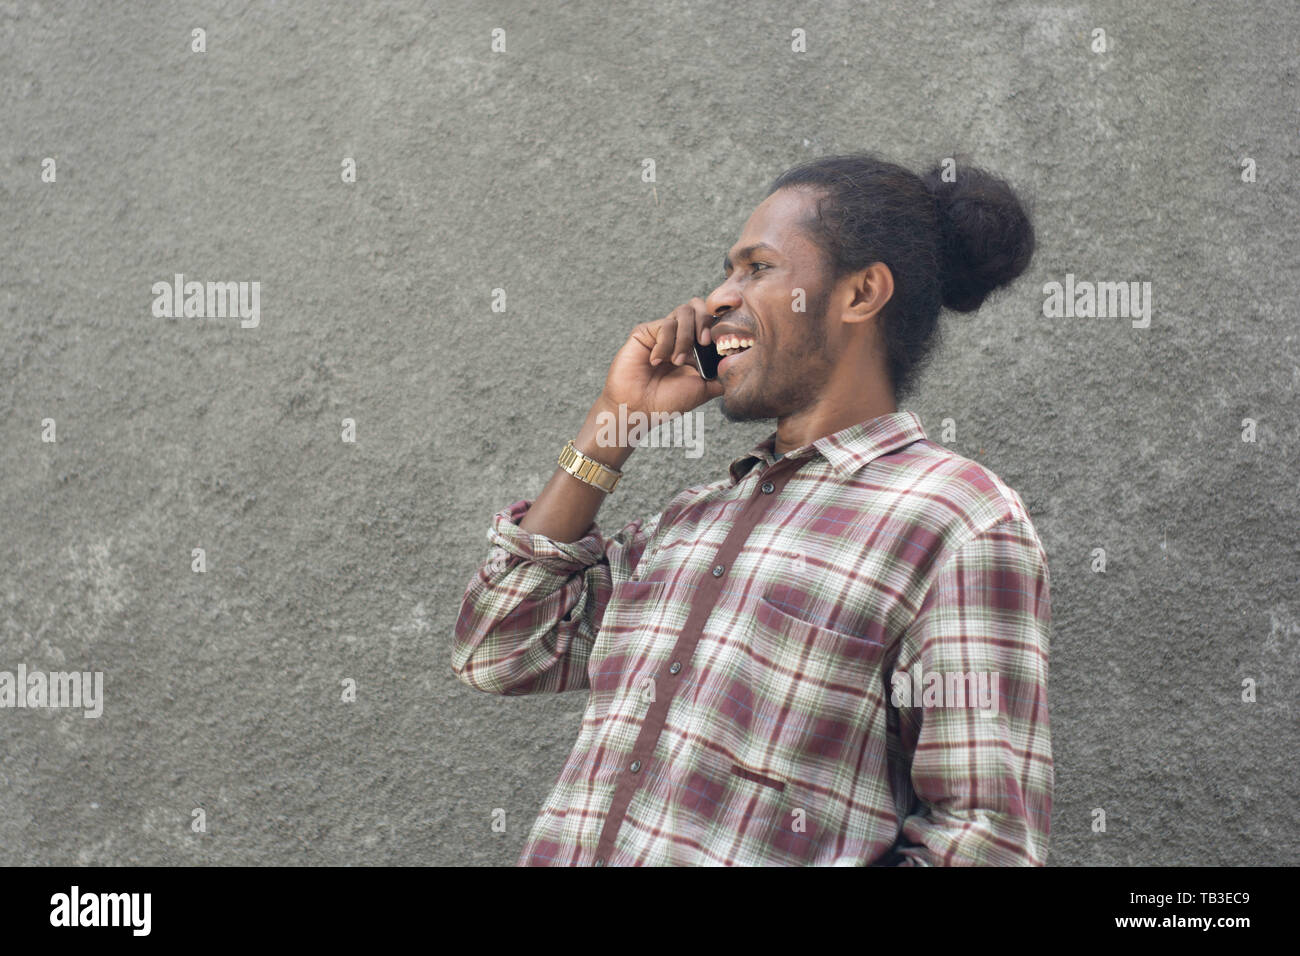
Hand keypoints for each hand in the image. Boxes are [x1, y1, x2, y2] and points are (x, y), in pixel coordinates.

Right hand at [599, 297, 724, 417]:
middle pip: (699, 306)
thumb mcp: (703, 389)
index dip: (719, 324)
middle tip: (704, 342)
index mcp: (695, 347)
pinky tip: (657, 362)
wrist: (638, 409)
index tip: (722, 342)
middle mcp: (680, 336)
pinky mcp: (646, 332)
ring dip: (685, 337)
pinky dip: (665, 344)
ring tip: (677, 361)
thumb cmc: (667, 402)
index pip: (711, 320)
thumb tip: (741, 365)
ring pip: (684, 311)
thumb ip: (721, 376)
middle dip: (705, 322)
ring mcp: (663, 332)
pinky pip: (665, 324)